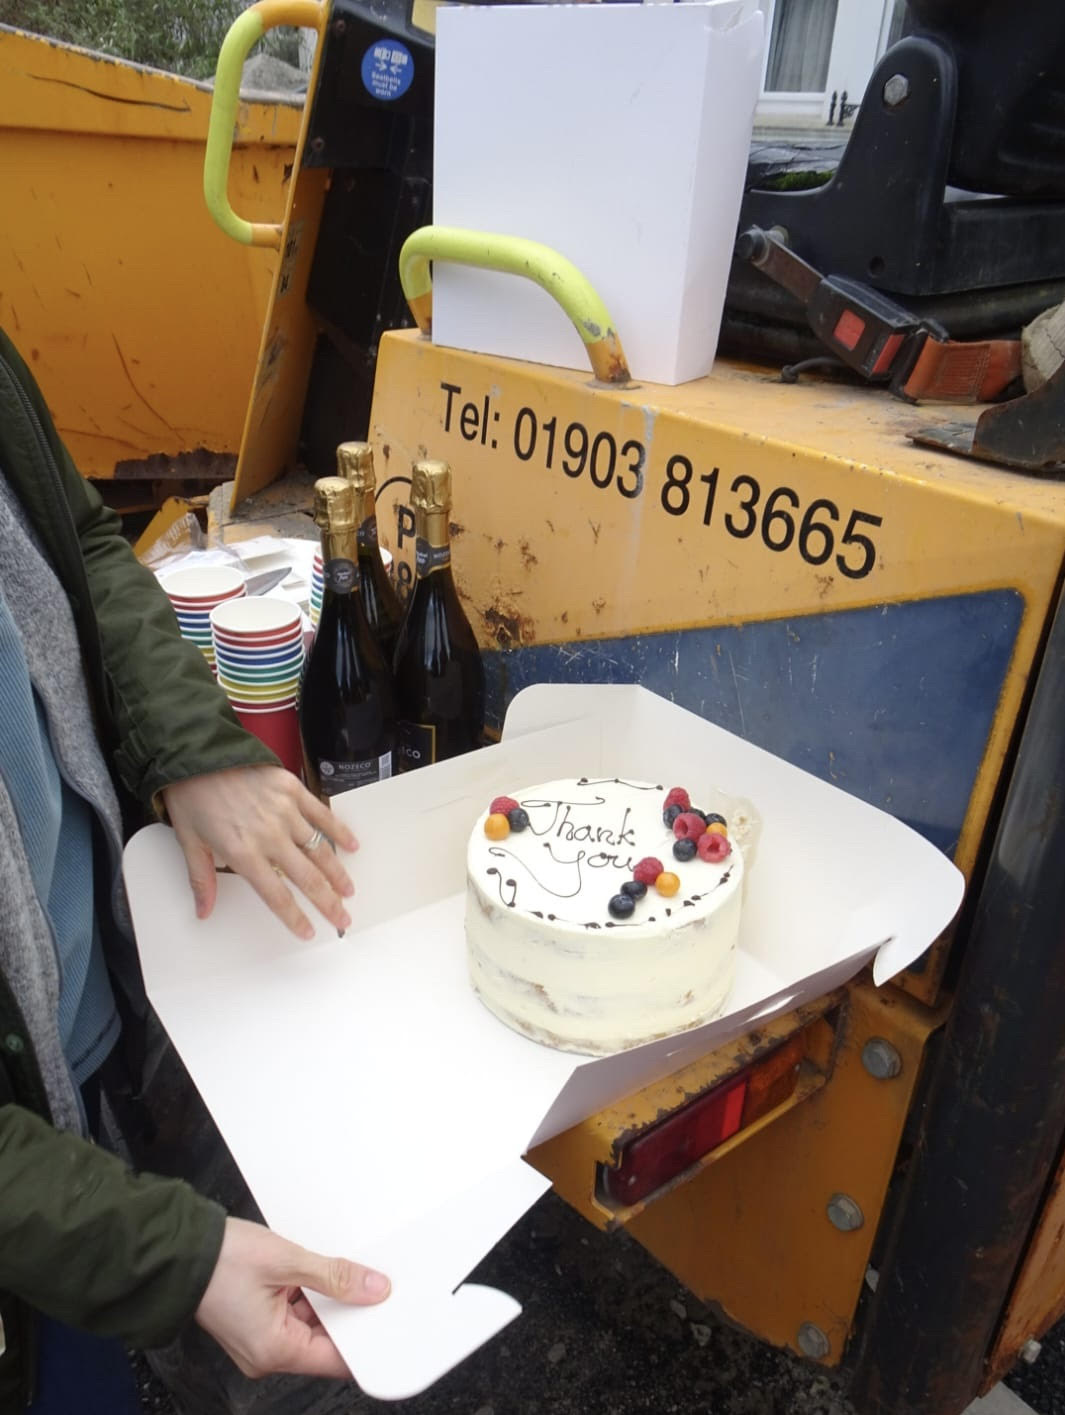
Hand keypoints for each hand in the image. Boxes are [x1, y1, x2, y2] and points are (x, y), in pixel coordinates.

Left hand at [162, 765, 357, 939]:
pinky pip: (321, 814)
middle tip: (342, 919)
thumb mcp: (189, 842)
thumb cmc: (191, 798)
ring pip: (319, 849)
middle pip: (307, 878)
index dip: (295, 917)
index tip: (309, 931)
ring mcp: (284, 811)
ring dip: (337, 873)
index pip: (277, 895)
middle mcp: (269, 835)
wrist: (196, 755)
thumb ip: (202, 880)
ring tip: (349, 890)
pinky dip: (339, 831)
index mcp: (243, 853)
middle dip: (328, 903)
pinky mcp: (292, 789)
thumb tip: (203, 911)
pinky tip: (352, 845)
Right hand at [195, 1217, 389, 1379]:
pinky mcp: (255, 1321)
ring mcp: (260, 1338)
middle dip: (346, 1313)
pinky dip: (307, 1294)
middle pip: (324, 1341)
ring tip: (335, 1271)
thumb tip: (372, 1288)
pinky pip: (293, 1313)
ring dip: (326, 1300)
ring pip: (310, 1324)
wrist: (177, 1250)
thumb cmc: (220, 1260)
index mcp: (275, 1351)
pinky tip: (316, 1271)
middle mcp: (266, 1354)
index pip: (335, 1360)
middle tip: (368, 1283)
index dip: (364, 1340)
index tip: (385, 1319)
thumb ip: (334, 1276)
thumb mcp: (287, 1261)